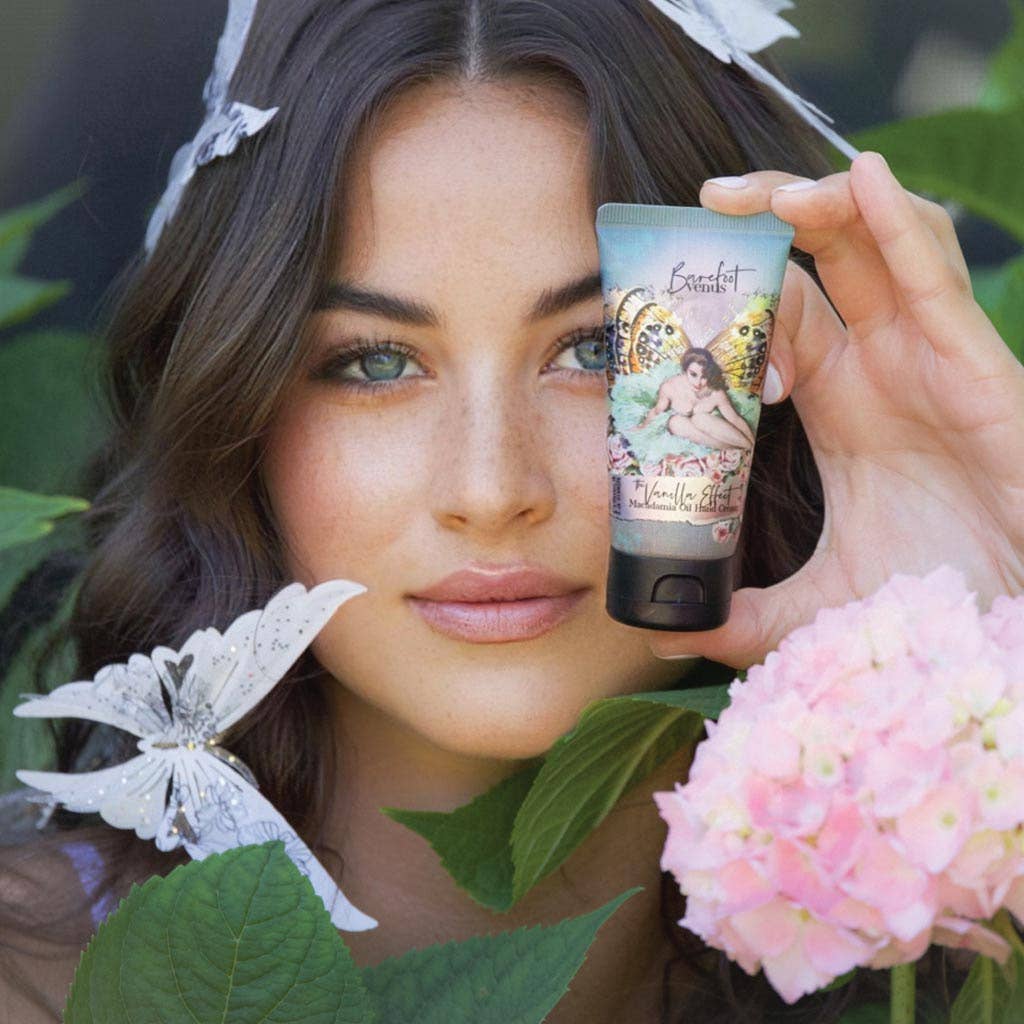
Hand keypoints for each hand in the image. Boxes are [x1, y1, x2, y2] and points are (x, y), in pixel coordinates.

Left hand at [649, 152, 1023, 667]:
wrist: (1013, 630)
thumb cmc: (932, 601)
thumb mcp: (816, 604)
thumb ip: (739, 613)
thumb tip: (658, 631)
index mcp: (840, 401)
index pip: (781, 317)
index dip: (735, 306)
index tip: (681, 322)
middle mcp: (881, 366)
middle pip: (823, 259)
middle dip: (767, 219)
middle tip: (702, 205)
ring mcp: (928, 359)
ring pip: (878, 246)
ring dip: (822, 204)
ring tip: (757, 195)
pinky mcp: (975, 367)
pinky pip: (932, 279)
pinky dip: (898, 226)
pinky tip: (860, 181)